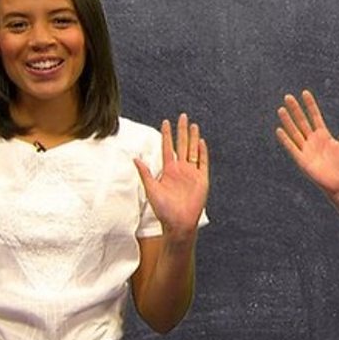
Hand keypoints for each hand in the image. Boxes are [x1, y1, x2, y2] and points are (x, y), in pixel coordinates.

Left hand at [134, 113, 208, 241]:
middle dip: (182, 131)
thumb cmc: (164, 210)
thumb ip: (145, 173)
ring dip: (193, 138)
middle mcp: (181, 169)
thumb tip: (135, 158)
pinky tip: (201, 142)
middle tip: (182, 116)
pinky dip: (203, 153)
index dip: (167, 135)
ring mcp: (192, 174)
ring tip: (193, 125)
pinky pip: (203, 163)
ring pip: (193, 151)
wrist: (178, 223)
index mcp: (169, 170)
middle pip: (182, 145)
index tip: (166, 122)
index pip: (167, 148)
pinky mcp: (202, 180)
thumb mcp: (151, 189)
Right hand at [276, 90, 338, 196]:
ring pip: (295, 132)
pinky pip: (292, 148)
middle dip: (296, 109)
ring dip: (288, 121)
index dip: (310, 105)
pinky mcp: (302, 160)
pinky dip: (286, 139)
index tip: (305, 93)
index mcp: (323, 135)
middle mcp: (313, 140)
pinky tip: (279, 129)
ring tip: (281, 109)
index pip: (315, 116)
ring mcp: (306, 149)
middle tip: (288, 96)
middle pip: (302, 121)